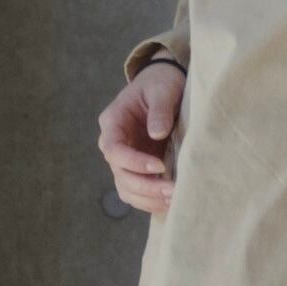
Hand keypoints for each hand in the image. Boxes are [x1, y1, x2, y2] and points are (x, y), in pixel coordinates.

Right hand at [97, 59, 183, 214]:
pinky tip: (169, 202)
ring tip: (173, 199)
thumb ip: (159, 109)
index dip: (134, 162)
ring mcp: (125, 158)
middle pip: (120, 174)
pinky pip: (137, 192)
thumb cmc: (161, 83)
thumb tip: (156, 133)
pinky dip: (150, 201)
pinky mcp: (137, 168)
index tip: (159, 166)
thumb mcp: (162, 89)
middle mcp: (114, 143)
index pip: (114, 150)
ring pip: (126, 188)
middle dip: (145, 186)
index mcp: (113, 122)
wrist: (165, 85)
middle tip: (172, 190)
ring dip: (147, 198)